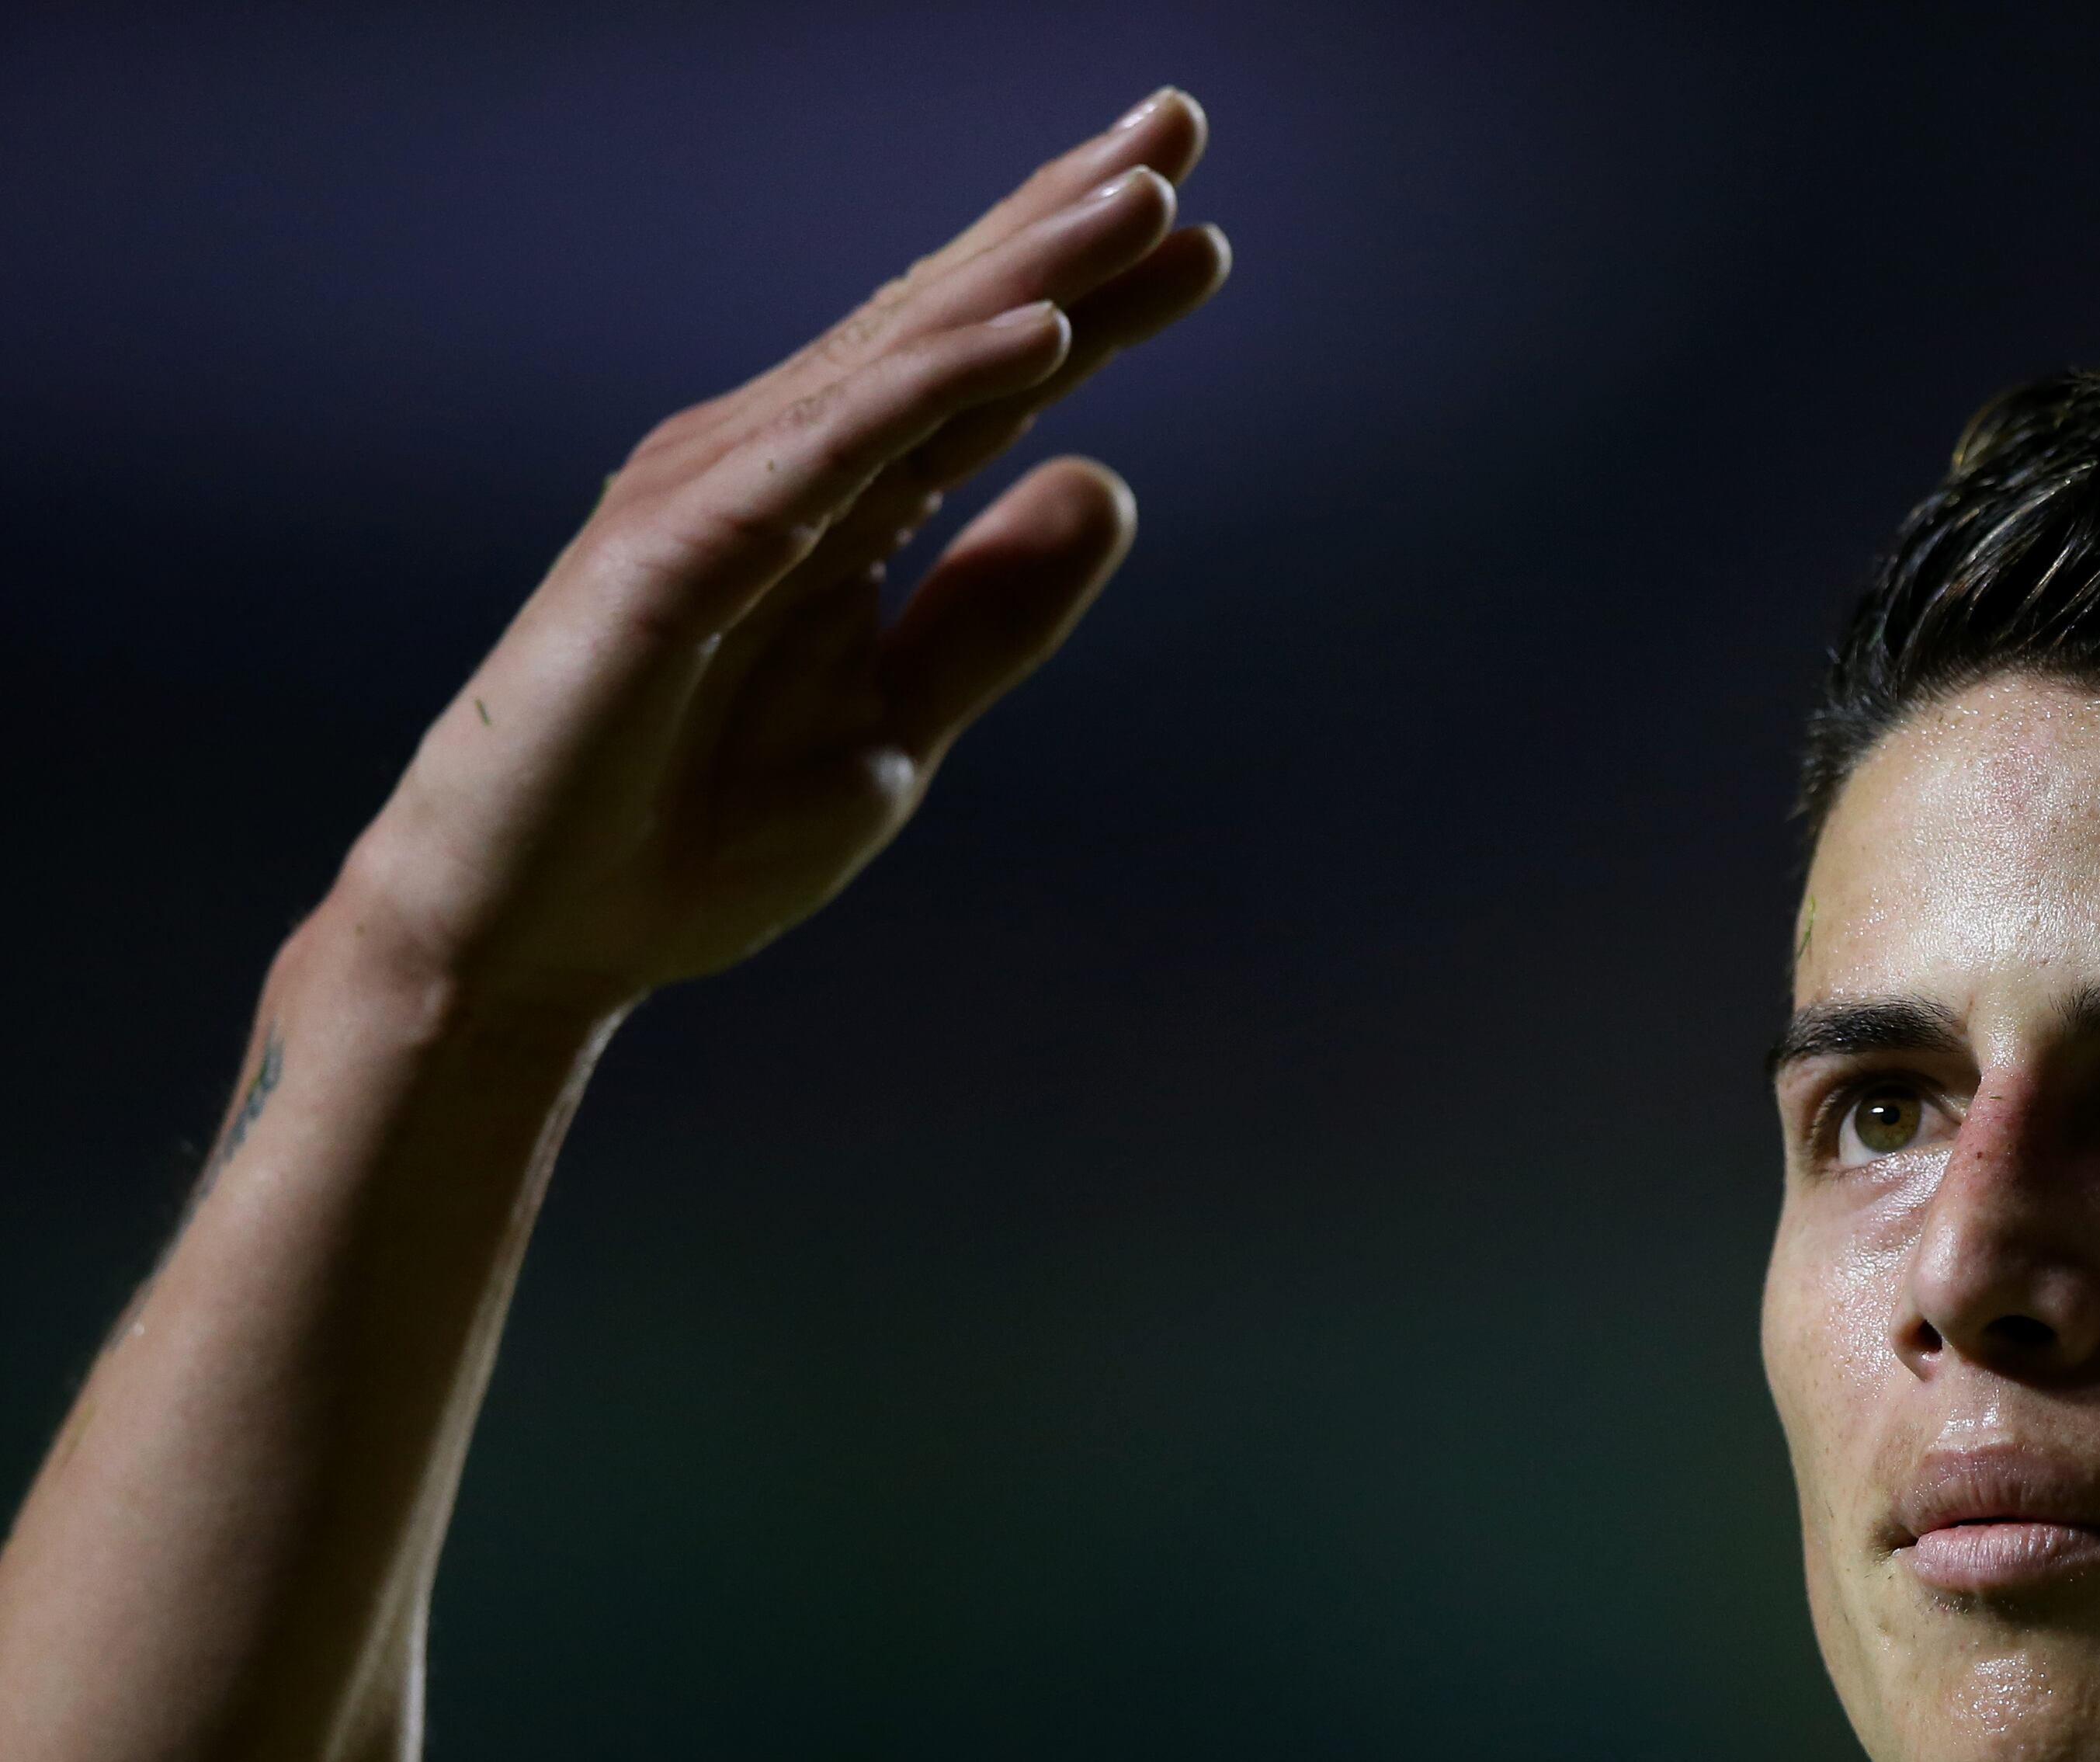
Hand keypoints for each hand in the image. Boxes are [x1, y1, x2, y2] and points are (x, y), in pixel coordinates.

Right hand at [330, 91, 1232, 1022]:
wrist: (536, 941)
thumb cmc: (684, 836)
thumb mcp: (895, 729)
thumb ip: (992, 613)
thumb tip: (1105, 484)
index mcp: (834, 510)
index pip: (984, 381)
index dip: (1093, 301)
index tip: (1201, 236)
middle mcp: (775, 469)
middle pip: (949, 324)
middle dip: (1065, 220)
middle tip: (1181, 120)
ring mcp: (718, 499)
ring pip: (903, 359)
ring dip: (1025, 270)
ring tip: (1137, 191)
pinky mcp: (674, 556)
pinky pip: (833, 454)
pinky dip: (935, 387)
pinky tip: (1039, 334)